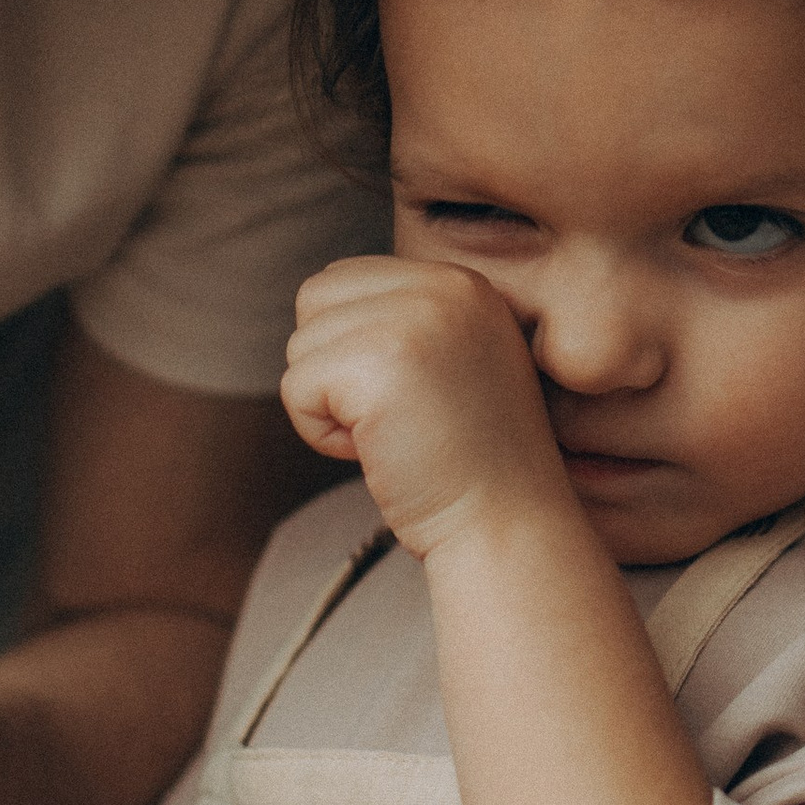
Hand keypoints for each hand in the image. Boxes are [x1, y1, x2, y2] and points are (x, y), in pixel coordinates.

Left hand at [282, 257, 566, 558]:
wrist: (507, 526)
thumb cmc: (473, 465)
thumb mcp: (453, 363)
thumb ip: (403, 321)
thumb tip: (318, 307)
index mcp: (463, 283)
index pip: (347, 278)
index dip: (352, 347)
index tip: (404, 398)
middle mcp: (444, 287)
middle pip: (316, 298)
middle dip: (332, 365)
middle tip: (392, 418)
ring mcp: (413, 319)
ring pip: (301, 344)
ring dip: (329, 404)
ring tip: (393, 436)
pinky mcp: (377, 362)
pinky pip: (297, 386)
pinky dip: (321, 433)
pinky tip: (378, 452)